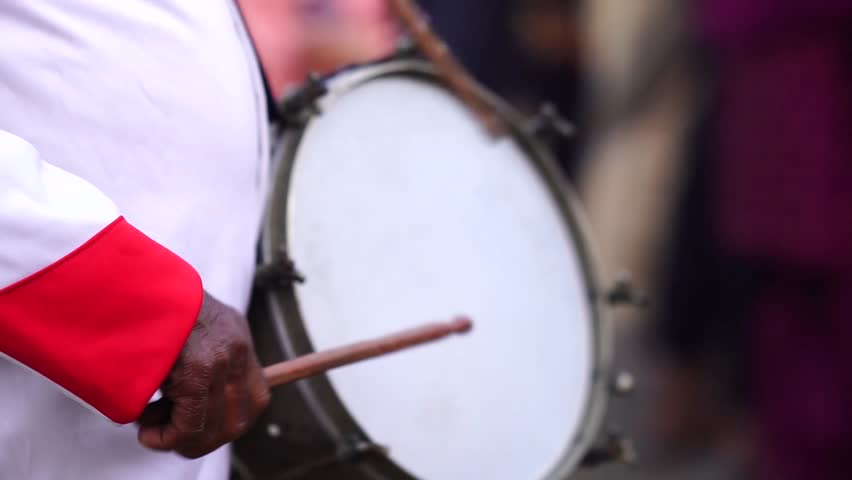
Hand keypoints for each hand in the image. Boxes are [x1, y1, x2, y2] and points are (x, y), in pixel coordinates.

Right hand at [137, 292, 270, 457]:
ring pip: (216, 428)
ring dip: (181, 438)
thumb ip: (198, 358)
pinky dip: (165, 438)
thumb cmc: (145, 307)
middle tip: (169, 431)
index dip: (230, 421)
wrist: (130, 283)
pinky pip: (190, 426)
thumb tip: (190, 405)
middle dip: (205, 437)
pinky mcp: (197, 370)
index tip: (197, 424)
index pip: (257, 398)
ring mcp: (220, 359)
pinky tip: (145, 431)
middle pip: (240, 419)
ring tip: (150, 427)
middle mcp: (235, 348)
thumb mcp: (184, 324)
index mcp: (235, 335)